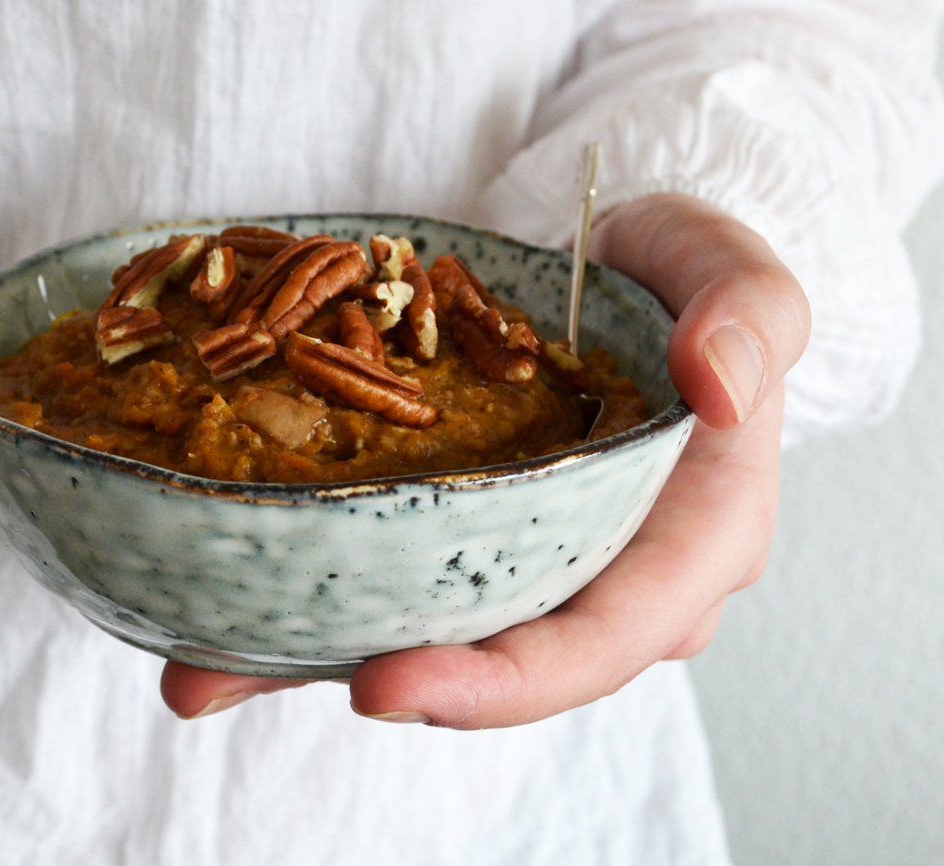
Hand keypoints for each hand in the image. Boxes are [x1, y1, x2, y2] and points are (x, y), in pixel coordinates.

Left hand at [160, 193, 810, 726]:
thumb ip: (751, 314)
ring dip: (310, 662)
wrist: (617, 257)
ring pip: (432, 637)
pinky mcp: (467, 534)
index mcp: (691, 544)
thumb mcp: (731, 264)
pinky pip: (395, 583)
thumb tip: (719, 389)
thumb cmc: (679, 270)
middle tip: (228, 680)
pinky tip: (208, 619)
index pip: (604, 642)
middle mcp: (608, 577)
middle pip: (499, 666)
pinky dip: (307, 606)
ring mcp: (531, 563)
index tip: (385, 681)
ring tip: (192, 672)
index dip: (502, 683)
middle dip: (374, 687)